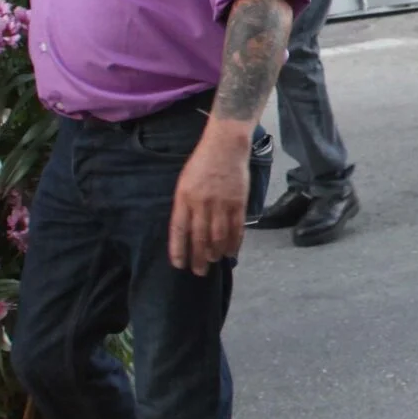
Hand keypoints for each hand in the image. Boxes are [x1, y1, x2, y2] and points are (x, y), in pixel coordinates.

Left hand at [167, 121, 249, 274]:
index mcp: (184, 198)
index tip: (179, 264)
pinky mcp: (238, 202)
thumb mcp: (183, 182)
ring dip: (215, 253)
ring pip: (218, 237)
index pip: (179, 230)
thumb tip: (186, 231)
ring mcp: (222, 204)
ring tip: (213, 263)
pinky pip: (236, 228)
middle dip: (198, 258)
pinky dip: (233, 243)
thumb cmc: (201, 163)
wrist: (225, 145)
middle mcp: (202, 203)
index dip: (178, 249)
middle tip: (199, 272)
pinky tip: (230, 252)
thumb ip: (184, 206)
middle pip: (199, 238)